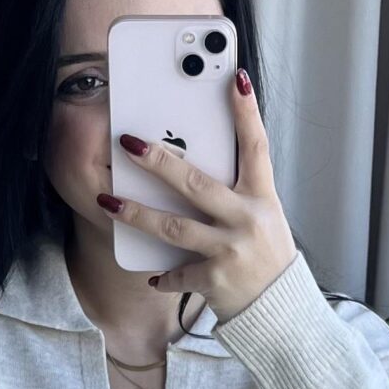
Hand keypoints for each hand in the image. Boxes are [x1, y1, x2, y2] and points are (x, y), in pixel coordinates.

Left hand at [96, 70, 297, 321]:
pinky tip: (151, 275)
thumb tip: (195, 159)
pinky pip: (178, 274)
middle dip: (160, 162)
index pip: (256, 146)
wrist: (281, 309)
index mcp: (262, 197)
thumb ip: (236, 191)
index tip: (236, 78)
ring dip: (136, 215)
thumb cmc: (265, 256)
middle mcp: (247, 219)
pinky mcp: (216, 280)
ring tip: (108, 202)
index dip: (247, 112)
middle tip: (129, 143)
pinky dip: (163, 275)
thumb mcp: (262, 216)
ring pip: (173, 227)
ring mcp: (231, 250)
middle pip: (196, 184)